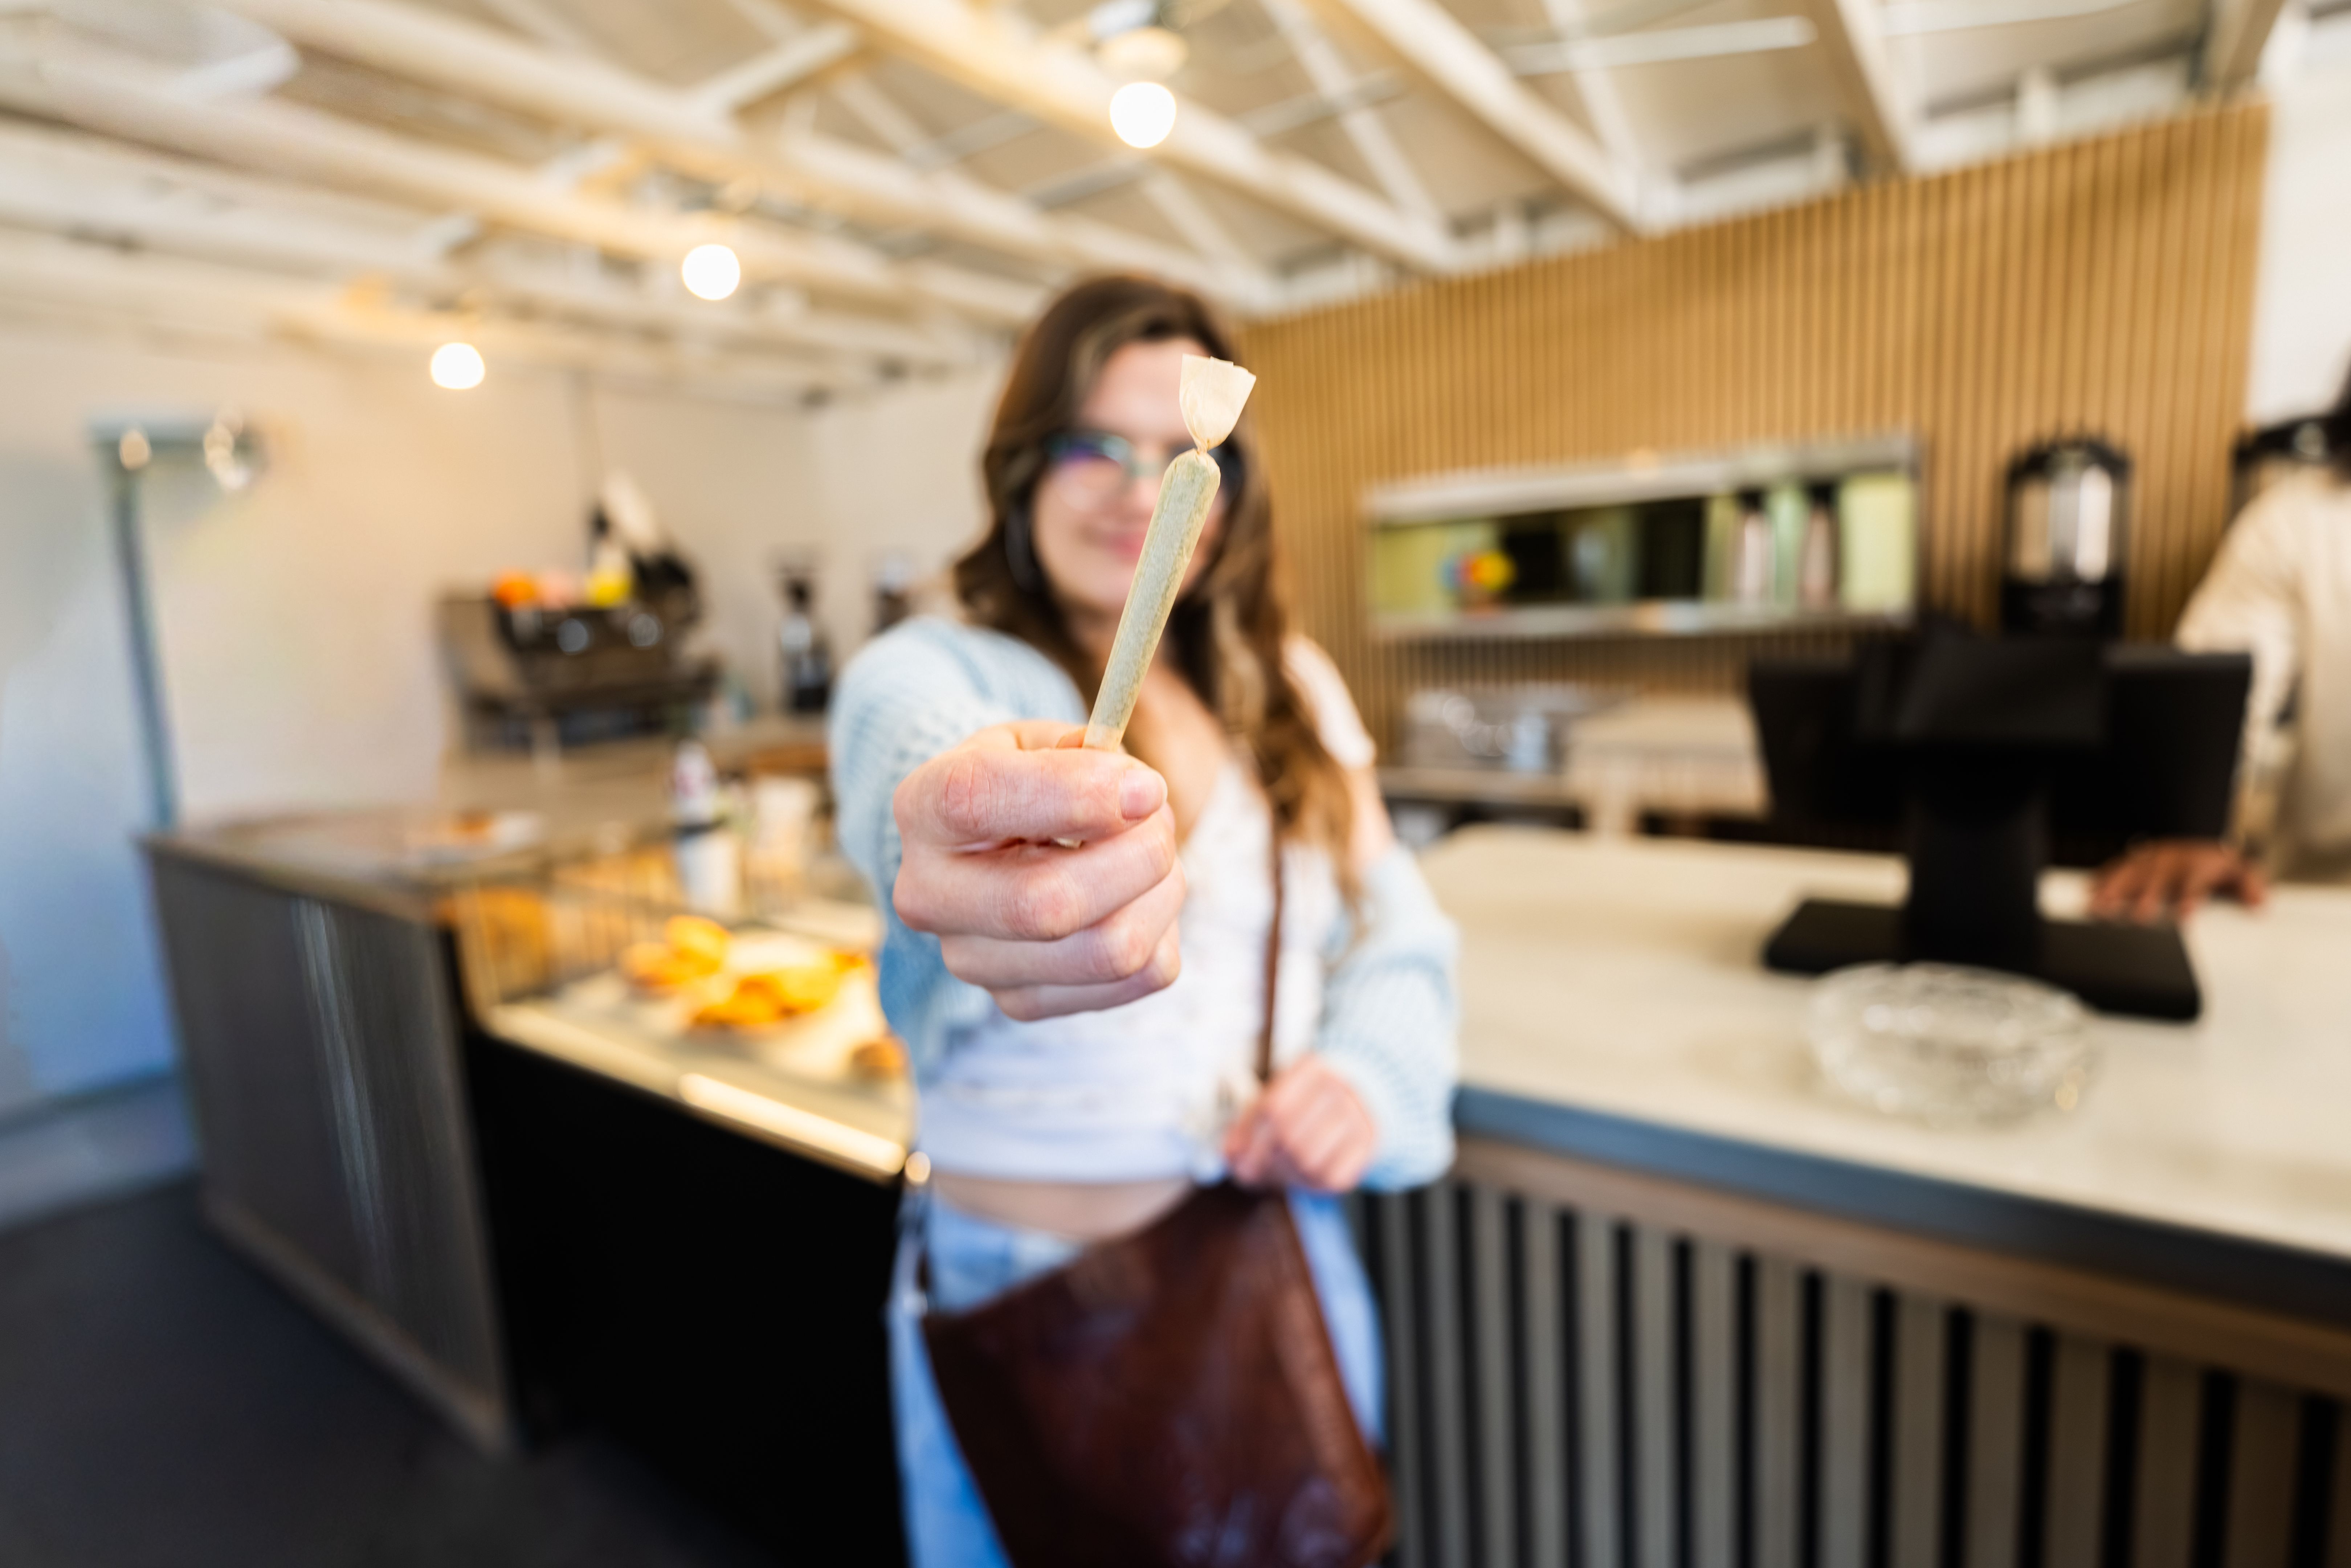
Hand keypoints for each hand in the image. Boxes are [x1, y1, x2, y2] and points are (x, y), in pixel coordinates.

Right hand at [892, 720, 1183, 1020]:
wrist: (997, 845)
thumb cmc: (1028, 780)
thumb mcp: (1043, 740)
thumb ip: (1087, 752)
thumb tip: (1138, 794)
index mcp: (923, 807)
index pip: (976, 801)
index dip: (1076, 794)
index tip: (1145, 788)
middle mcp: (929, 896)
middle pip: (1046, 904)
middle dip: (1137, 856)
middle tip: (1159, 818)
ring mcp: (972, 962)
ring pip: (1107, 951)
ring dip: (1161, 893)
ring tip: (1155, 855)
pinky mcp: (1021, 1002)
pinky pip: (1139, 978)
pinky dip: (1163, 931)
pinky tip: (1139, 900)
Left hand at [1224, 1057, 1377, 1193]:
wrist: (1357, 1101)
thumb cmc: (1305, 1104)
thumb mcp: (1274, 1099)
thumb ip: (1248, 1123)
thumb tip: (1230, 1153)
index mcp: (1312, 1068)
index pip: (1273, 1107)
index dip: (1249, 1137)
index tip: (1235, 1155)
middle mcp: (1340, 1088)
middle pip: (1289, 1135)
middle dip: (1263, 1159)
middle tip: (1251, 1169)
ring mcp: (1359, 1117)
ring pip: (1308, 1160)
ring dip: (1283, 1173)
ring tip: (1277, 1168)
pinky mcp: (1368, 1147)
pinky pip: (1330, 1177)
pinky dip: (1308, 1183)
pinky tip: (1300, 1173)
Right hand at [2088, 839, 2266, 923]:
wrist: (2200, 845)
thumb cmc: (2219, 865)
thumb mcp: (2241, 872)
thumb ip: (2251, 885)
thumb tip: (2259, 903)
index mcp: (2198, 865)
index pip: (2195, 882)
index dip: (2191, 898)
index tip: (2186, 915)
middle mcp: (2172, 861)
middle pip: (2158, 879)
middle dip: (2147, 896)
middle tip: (2138, 915)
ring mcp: (2151, 859)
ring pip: (2132, 872)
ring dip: (2115, 889)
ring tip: (2101, 905)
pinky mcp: (2137, 859)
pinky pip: (2118, 866)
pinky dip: (2103, 877)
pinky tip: (2090, 889)